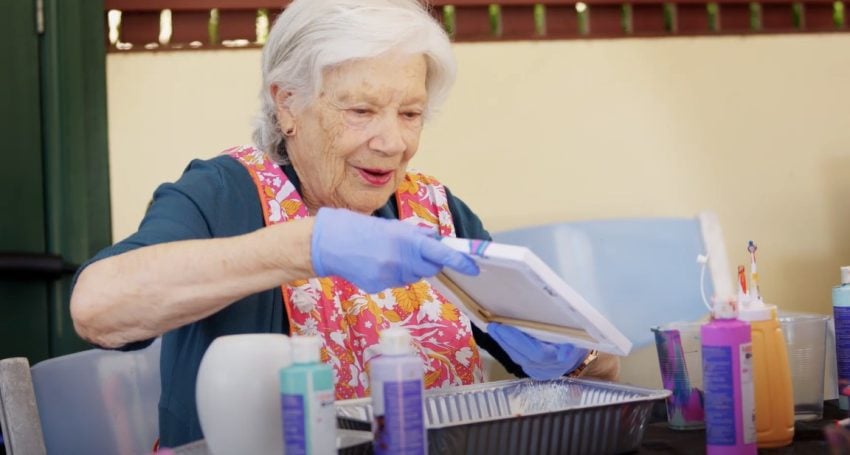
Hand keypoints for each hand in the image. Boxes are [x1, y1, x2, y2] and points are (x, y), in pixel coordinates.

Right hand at [311, 208, 478, 292]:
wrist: (330, 243)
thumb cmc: (361, 229)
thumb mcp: (392, 226)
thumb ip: (417, 236)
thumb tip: (438, 241)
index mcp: (405, 240)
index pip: (440, 253)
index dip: (458, 261)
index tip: (473, 267)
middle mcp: (399, 260)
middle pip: (429, 268)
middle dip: (428, 261)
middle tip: (415, 252)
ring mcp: (388, 276)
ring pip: (412, 276)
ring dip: (409, 268)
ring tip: (388, 254)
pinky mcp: (378, 287)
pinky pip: (396, 282)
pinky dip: (393, 274)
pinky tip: (377, 264)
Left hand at [487, 323, 588, 379]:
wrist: (581, 362)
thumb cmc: (579, 344)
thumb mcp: (579, 338)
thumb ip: (570, 342)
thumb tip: (564, 349)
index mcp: (560, 360)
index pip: (536, 352)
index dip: (518, 340)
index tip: (504, 327)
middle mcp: (547, 369)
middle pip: (522, 356)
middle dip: (505, 340)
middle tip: (492, 326)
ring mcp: (538, 372)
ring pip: (517, 358)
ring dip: (504, 343)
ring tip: (493, 329)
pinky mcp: (532, 371)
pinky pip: (518, 359)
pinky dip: (508, 347)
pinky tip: (500, 338)